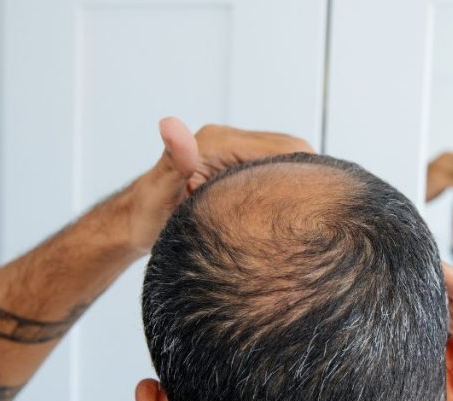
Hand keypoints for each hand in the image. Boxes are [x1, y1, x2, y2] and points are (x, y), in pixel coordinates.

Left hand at [123, 118, 313, 252]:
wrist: (133, 222)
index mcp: (219, 141)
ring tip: (310, 215)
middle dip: (308, 178)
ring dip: (299, 183)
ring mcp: (237, 153)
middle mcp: (231, 141)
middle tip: (319, 214)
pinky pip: (275, 171)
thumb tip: (170, 126)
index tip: (318, 201)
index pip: (282, 148)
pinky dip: (287, 188)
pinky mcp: (239, 167)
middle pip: (292, 151)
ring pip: (287, 161)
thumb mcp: (158, 189)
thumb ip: (173, 158)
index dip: (303, 173)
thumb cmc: (145, 212)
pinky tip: (291, 212)